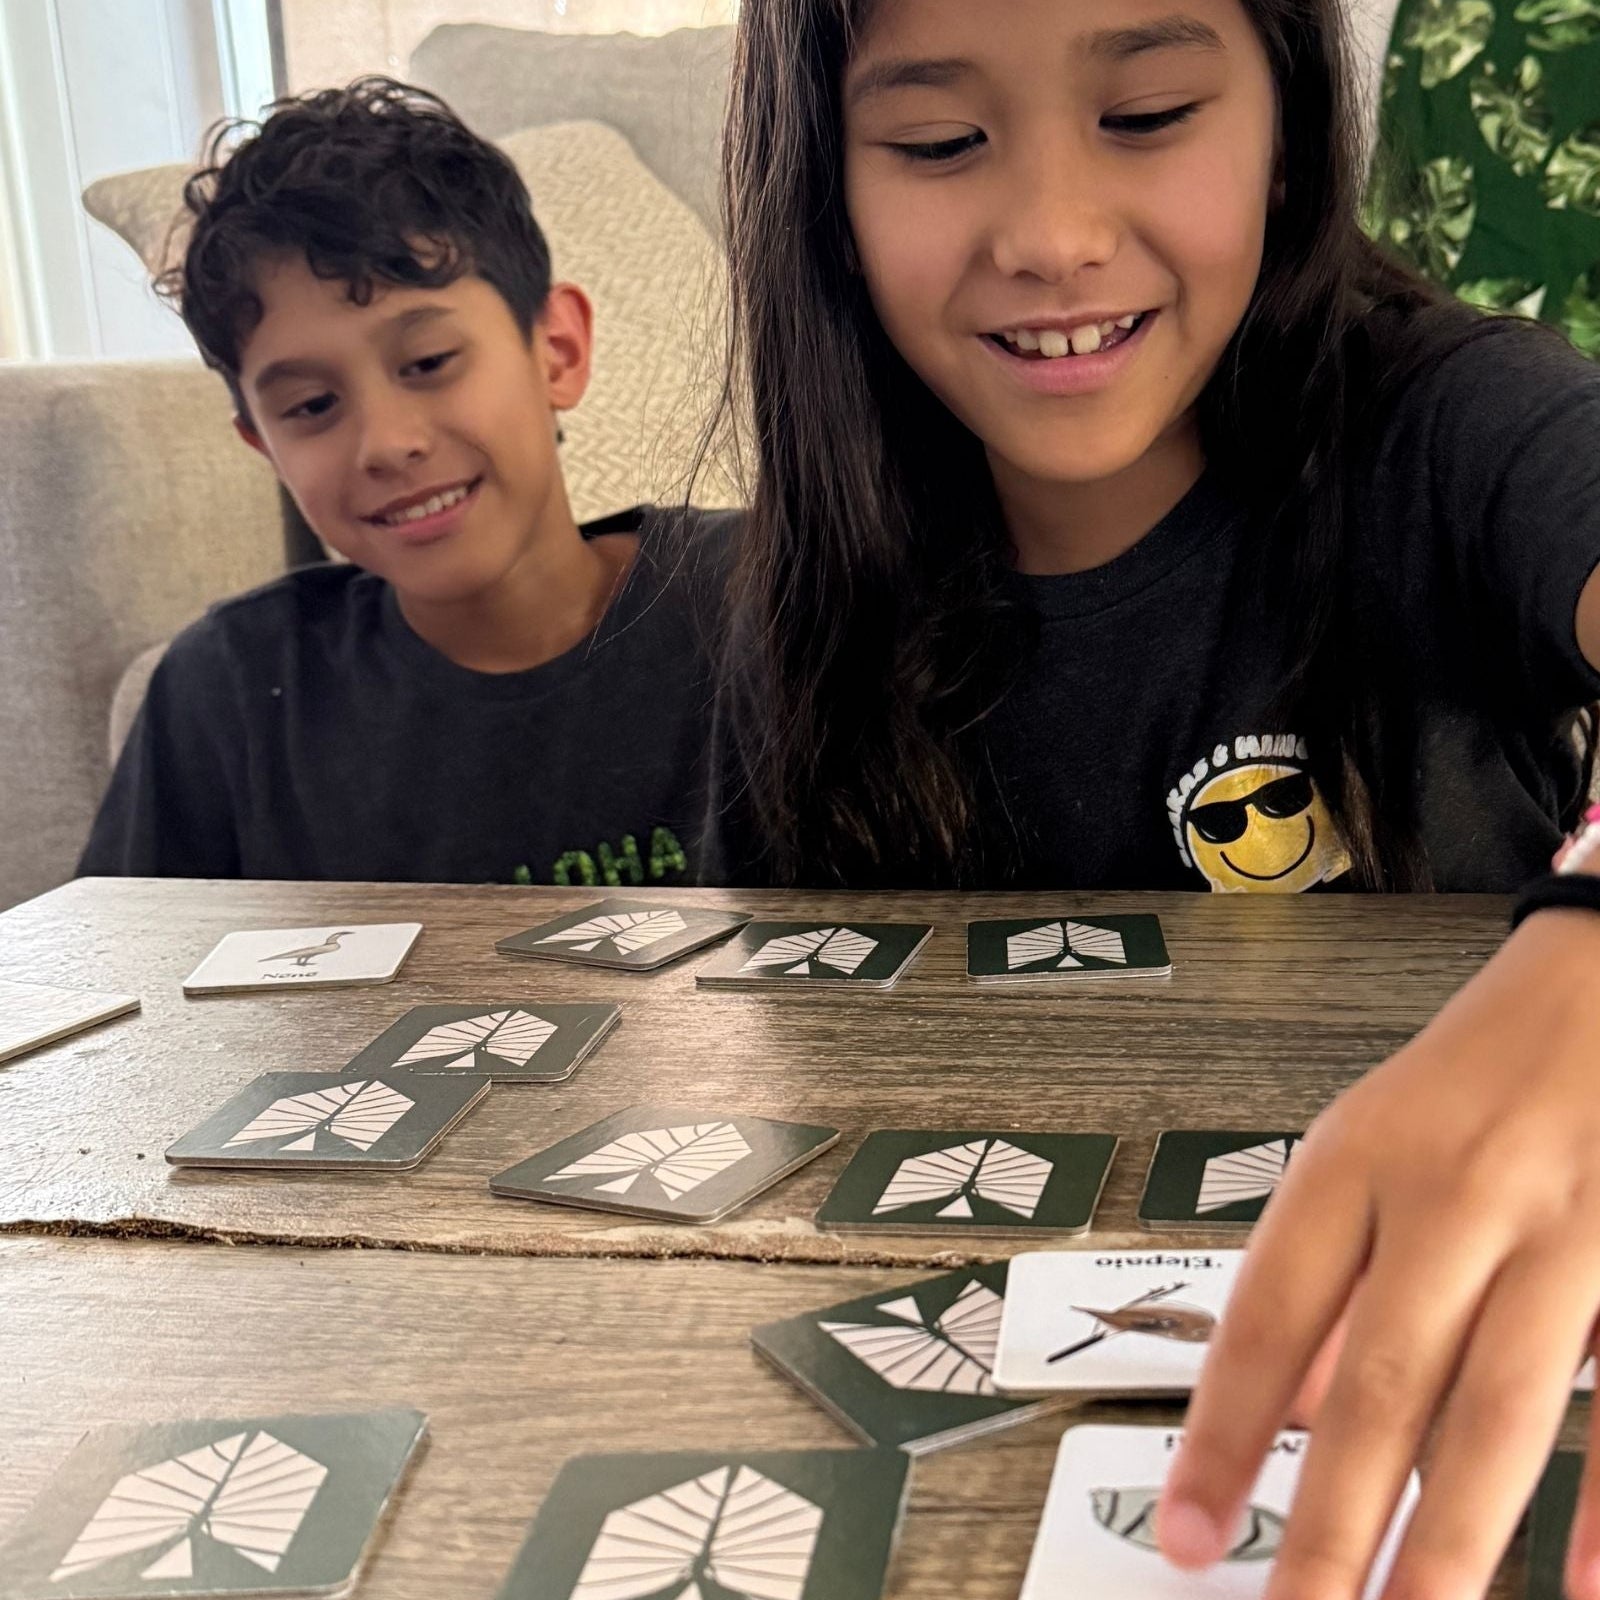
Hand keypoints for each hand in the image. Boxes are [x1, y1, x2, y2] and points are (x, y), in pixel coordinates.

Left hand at [1157, 907, 1599, 1599]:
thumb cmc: (1482, 1071)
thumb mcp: (1371, 1143)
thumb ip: (1330, 1275)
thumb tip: (1282, 1407)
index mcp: (1357, 1163)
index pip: (1268, 1317)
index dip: (1224, 1435)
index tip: (1192, 1533)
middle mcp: (1451, 1197)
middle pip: (1378, 1385)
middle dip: (1332, 1526)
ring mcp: (1567, 1229)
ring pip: (1497, 1408)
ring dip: (1451, 1541)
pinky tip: (1581, 1591)